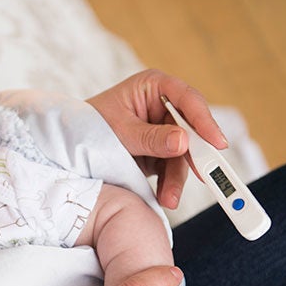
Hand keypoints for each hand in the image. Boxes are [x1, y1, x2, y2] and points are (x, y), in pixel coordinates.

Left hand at [88, 69, 227, 209]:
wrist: (69, 147)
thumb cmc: (89, 127)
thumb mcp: (119, 131)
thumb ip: (150, 138)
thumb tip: (183, 142)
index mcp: (154, 87)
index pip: (187, 100)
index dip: (204, 121)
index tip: (216, 142)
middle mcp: (162, 107)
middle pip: (190, 130)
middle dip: (194, 157)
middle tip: (207, 176)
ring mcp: (163, 131)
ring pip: (183, 155)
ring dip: (178, 178)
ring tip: (170, 198)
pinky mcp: (159, 152)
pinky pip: (171, 168)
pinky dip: (169, 184)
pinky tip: (166, 197)